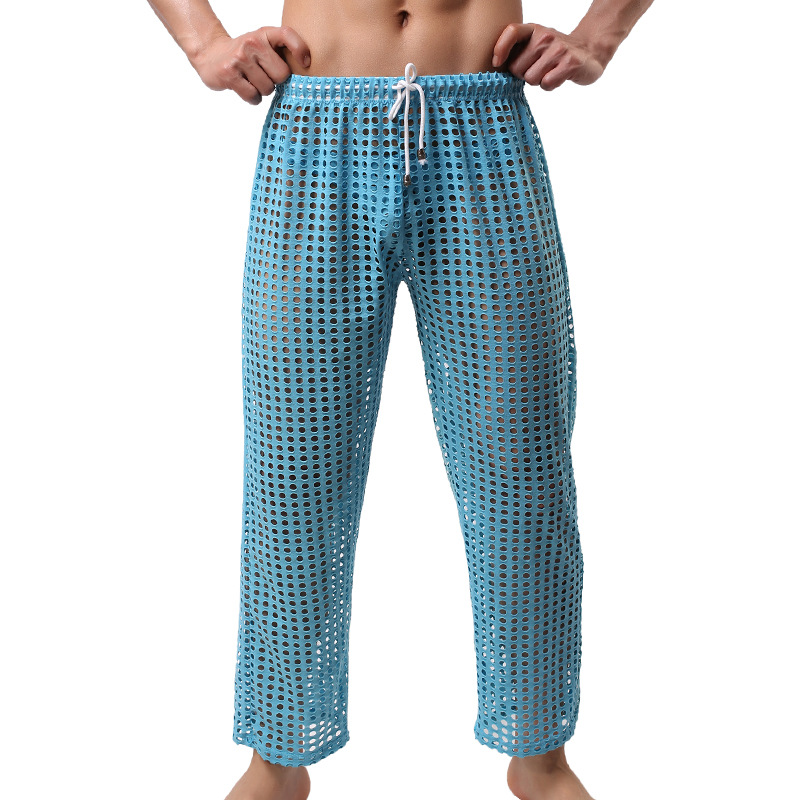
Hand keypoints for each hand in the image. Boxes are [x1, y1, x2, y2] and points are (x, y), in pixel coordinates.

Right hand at [190, 25, 310, 104]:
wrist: (210, 55)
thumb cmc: (245, 55)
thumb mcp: (263, 45)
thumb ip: (281, 54)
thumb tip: (304, 81)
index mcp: (264, 33)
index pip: (287, 35)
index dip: (300, 49)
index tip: (305, 62)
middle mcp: (252, 42)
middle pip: (282, 75)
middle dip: (275, 81)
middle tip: (263, 75)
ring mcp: (240, 58)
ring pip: (268, 89)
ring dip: (262, 91)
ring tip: (251, 80)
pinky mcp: (229, 73)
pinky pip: (253, 96)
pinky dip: (252, 98)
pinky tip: (245, 88)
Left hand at [492, 22, 605, 90]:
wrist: (590, 51)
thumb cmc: (555, 52)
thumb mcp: (536, 44)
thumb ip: (517, 51)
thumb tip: (495, 67)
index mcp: (534, 30)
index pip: (512, 32)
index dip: (500, 48)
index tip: (497, 62)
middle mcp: (545, 36)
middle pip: (517, 68)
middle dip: (524, 74)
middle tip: (539, 68)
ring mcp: (558, 49)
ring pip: (531, 78)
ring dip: (538, 81)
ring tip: (550, 71)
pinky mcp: (570, 63)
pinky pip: (547, 84)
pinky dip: (550, 85)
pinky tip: (558, 77)